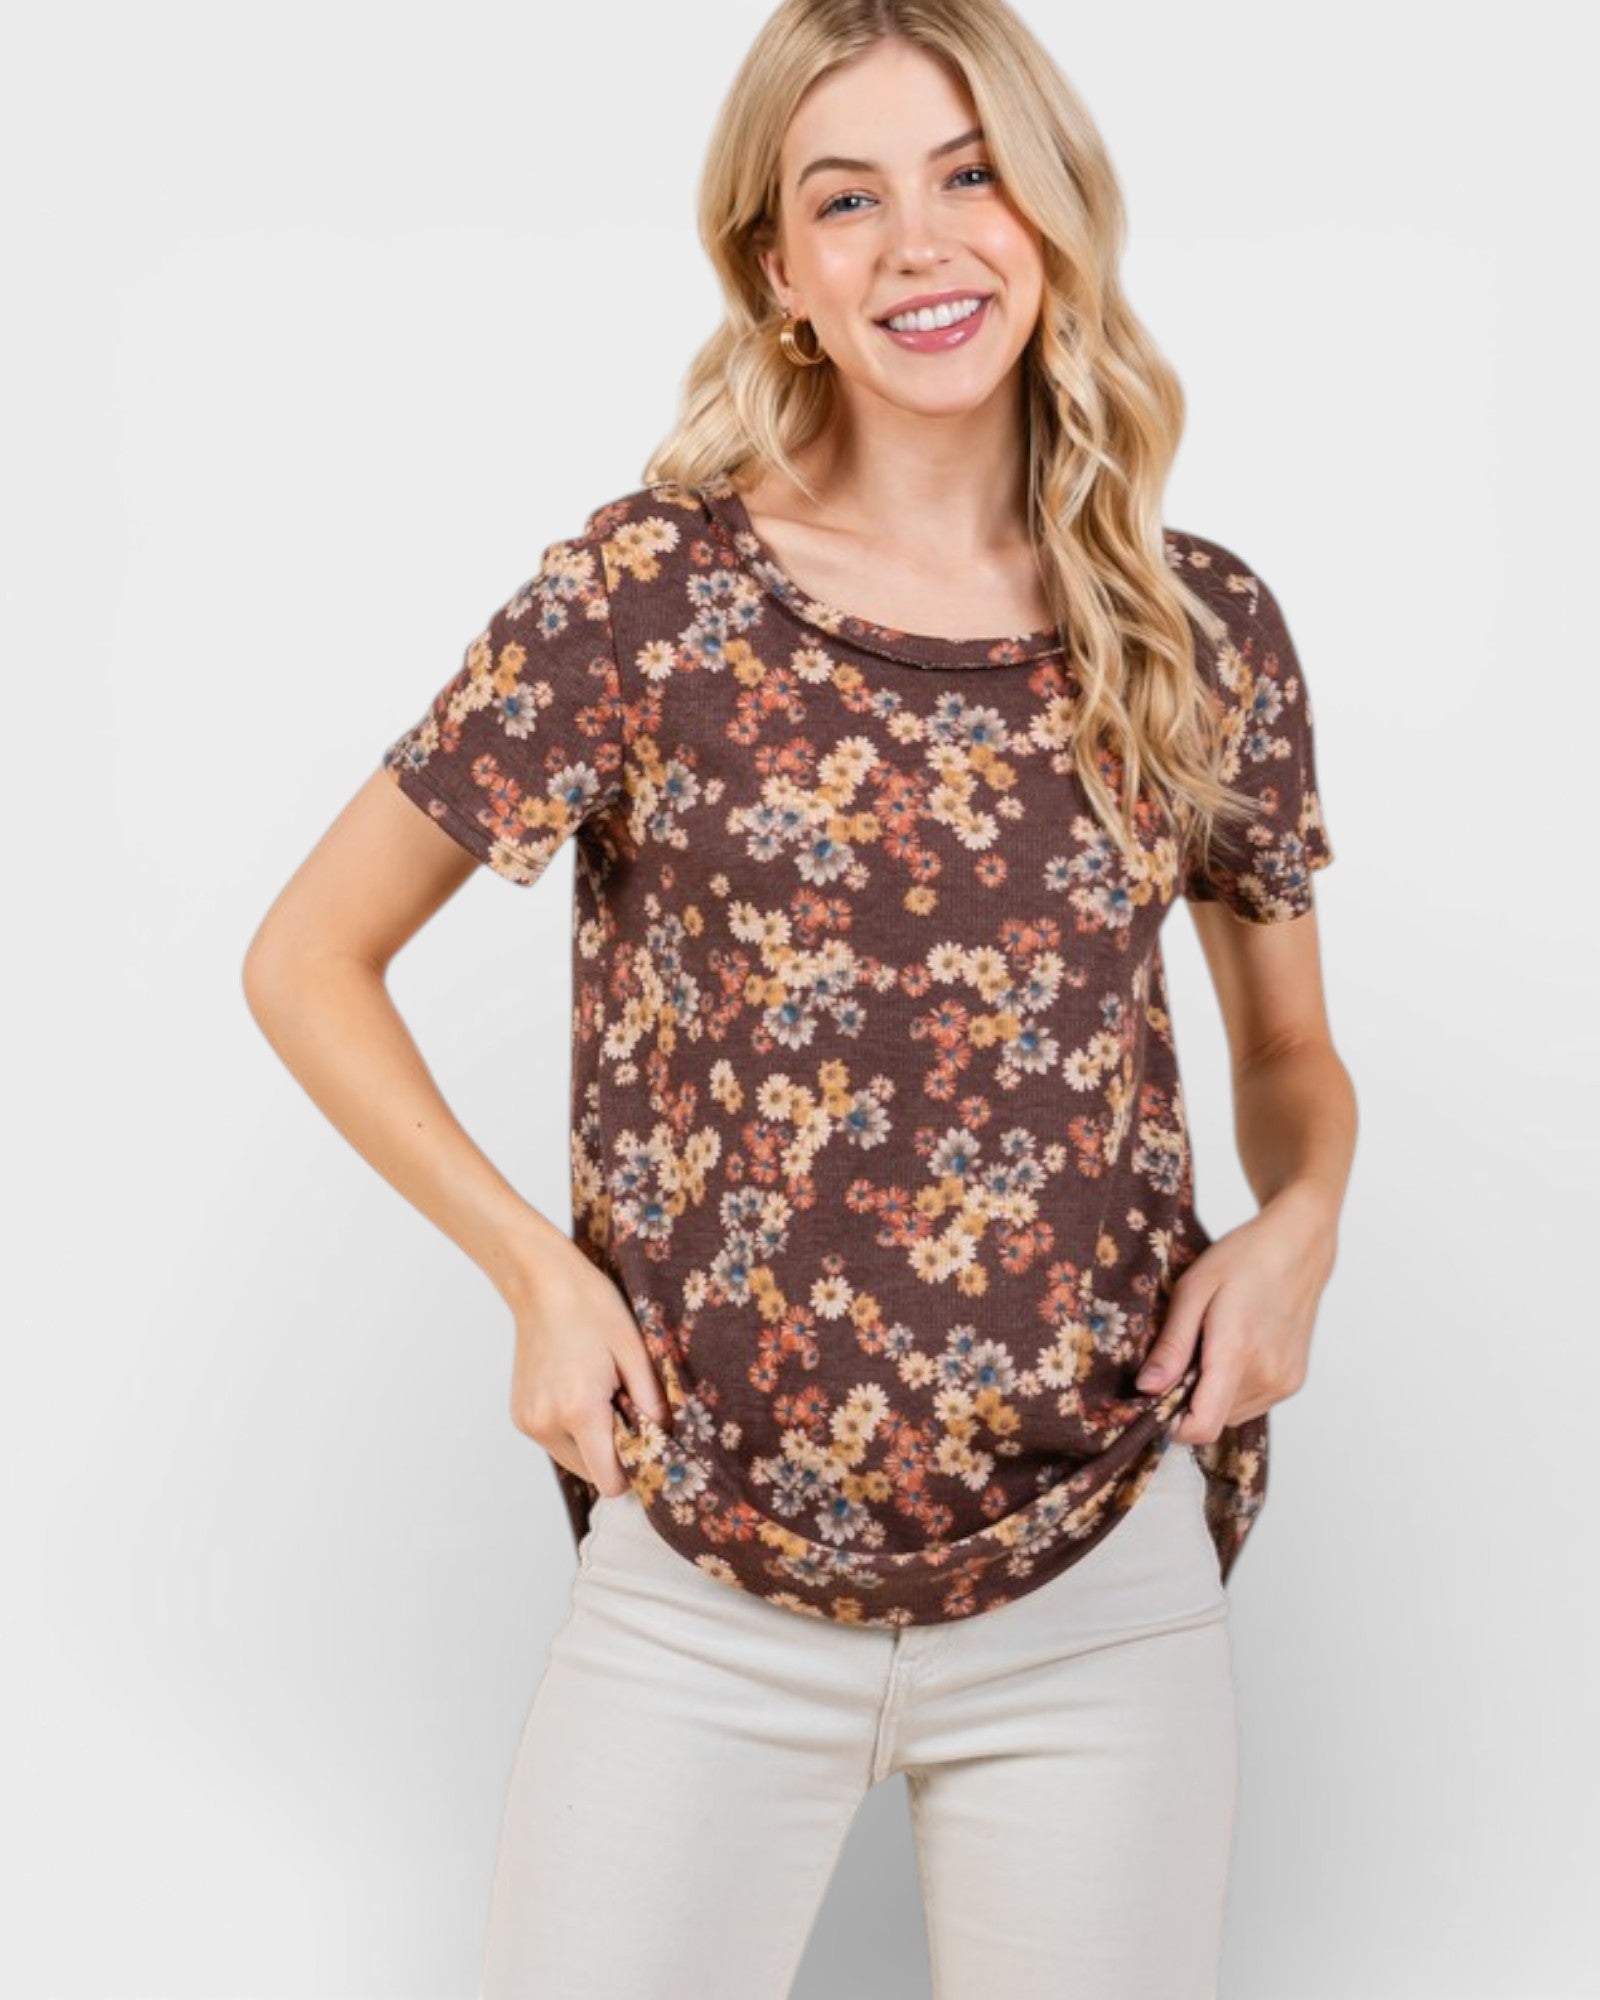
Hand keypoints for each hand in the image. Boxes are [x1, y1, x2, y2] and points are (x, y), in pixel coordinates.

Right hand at [505, 1243, 670, 1495]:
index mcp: (579, 1410)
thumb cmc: (591, 1307)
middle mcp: (547, 1423)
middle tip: (624, 1408)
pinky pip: (555, 1441)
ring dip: (592, 1443)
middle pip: (591, 1473)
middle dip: (613, 1452)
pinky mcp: (520, 1415)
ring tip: (600, 1396)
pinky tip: (580, 1392)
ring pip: (572, 1459)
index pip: (609, 1479)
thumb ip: (651, 1402)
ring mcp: (528, 1421)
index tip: (648, 1446)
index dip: (634, 1470)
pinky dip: (572, 1430)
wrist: (542, 1283)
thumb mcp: (633, 1351)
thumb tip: (666, 1438)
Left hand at [1135, 1186, 1336, 1444]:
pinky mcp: (1294, 1382)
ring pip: (1231, 1415)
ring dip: (1212, 1394)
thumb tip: (1147, 1388)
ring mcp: (1285, 1383)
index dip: (1172, 1423)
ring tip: (1210, 1347)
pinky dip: (1233, 1388)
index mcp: (1237, 1353)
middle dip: (1188, 1400)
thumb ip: (1172, 1345)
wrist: (1298, 1246)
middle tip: (1183, 1355)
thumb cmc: (1242, 1259)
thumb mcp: (1192, 1290)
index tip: (1156, 1397)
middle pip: (1213, 1422)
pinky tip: (1233, 1350)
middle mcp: (1267, 1377)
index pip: (1203, 1426)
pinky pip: (1252, 1404)